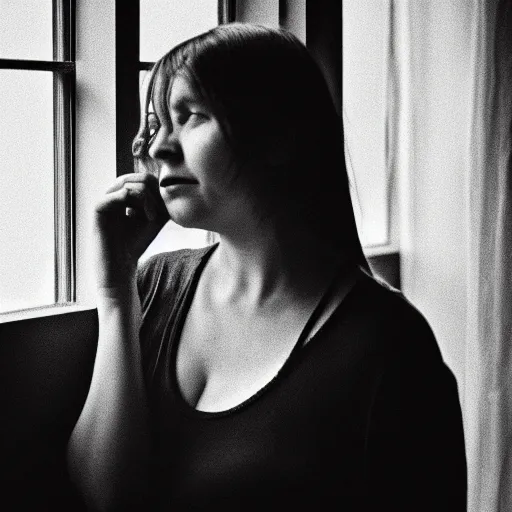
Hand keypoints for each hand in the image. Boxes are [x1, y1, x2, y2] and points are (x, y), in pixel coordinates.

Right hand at [93, 172, 168, 288]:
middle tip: (160, 212)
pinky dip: (141, 202)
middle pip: (140, 177)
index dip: (159, 190)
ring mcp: (104, 199)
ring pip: (131, 182)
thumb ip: (161, 201)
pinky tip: (148, 217)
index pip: (145, 178)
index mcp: (123, 195)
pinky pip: (122, 192)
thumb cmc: (136, 243)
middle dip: (155, 193)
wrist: (120, 266)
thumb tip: (168, 184)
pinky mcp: (98, 206)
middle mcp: (112, 194)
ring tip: (153, 216)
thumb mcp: (154, 219)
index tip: (165, 210)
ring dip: (149, 198)